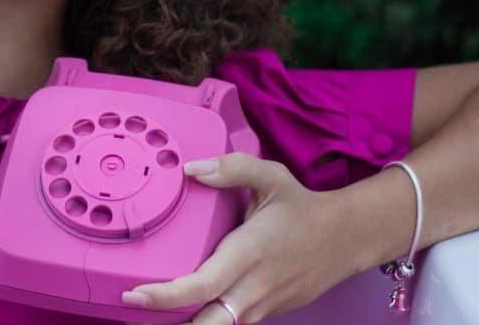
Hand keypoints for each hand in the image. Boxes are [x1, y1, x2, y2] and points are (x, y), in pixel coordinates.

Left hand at [123, 153, 358, 323]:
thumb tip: (192, 169)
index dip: (165, 296)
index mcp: (248, 254)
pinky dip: (204, 321)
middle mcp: (253, 288)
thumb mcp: (271, 177)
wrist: (346, 239)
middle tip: (131, 315)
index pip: (201, 287)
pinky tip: (182, 312)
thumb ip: (232, 169)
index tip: (135, 295)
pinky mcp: (266, 313)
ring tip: (148, 316)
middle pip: (206, 324)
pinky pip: (230, 324)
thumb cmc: (302, 208)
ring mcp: (261, 307)